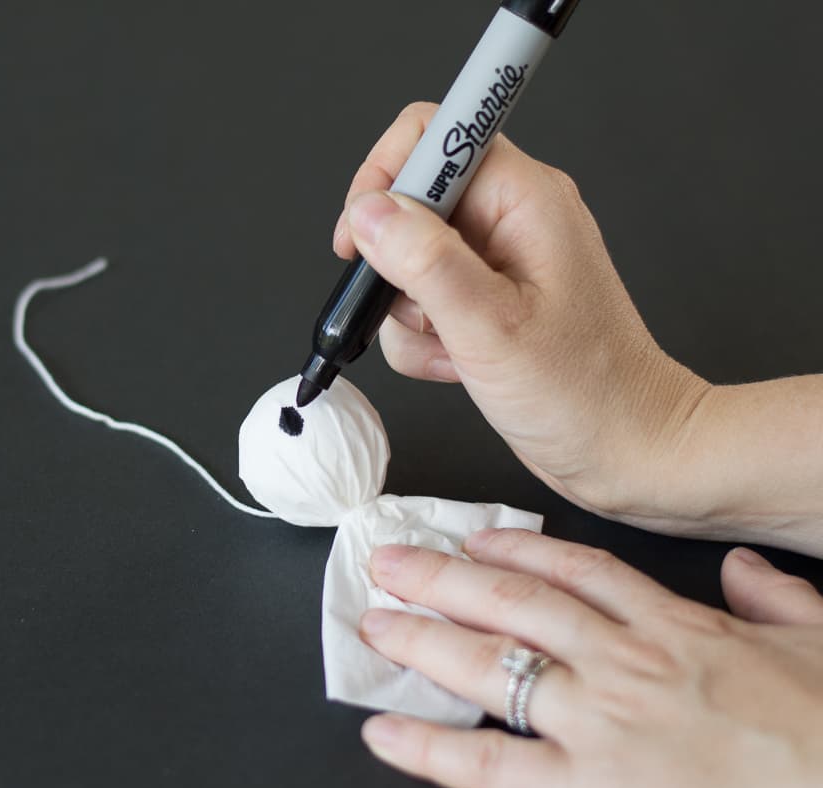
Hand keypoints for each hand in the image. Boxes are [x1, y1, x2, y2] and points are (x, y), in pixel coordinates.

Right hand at [333, 102, 709, 529]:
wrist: (626, 449)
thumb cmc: (587, 393)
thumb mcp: (491, 326)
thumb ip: (425, 262)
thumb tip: (370, 212)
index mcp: (524, 199)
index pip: (433, 134)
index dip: (387, 175)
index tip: (365, 231)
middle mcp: (511, 218)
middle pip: (411, 203)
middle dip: (395, 263)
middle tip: (417, 307)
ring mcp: (497, 262)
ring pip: (407, 259)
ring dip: (409, 311)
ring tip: (451, 346)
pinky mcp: (486, 300)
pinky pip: (422, 300)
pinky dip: (424, 338)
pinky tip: (458, 363)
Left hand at [356, 529, 822, 787]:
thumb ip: (778, 600)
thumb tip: (748, 571)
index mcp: (677, 630)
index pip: (579, 573)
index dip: (518, 552)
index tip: (477, 540)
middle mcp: (625, 666)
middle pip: (513, 605)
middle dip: (442, 580)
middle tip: (391, 562)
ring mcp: (600, 725)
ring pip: (492, 663)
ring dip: (423, 639)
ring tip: (375, 622)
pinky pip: (488, 766)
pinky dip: (429, 748)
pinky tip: (384, 732)